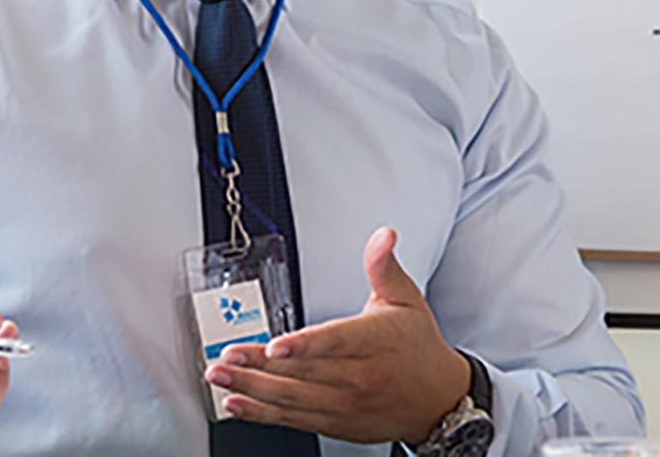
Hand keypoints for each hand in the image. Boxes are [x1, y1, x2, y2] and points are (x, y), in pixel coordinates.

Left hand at [204, 227, 469, 443]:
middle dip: (259, 366)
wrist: (439, 400)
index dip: (303, 346)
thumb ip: (384, 266)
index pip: (334, 342)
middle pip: (302, 372)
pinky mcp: (336, 423)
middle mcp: (357, 377)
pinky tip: (237, 404)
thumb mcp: (406, 299)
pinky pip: (294, 420)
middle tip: (225, 356)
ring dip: (252, 389)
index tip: (275, 346)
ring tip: (220, 377)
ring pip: (292, 398)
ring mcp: (345, 404)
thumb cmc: (417, 346)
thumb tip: (383, 235)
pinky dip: (263, 414)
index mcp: (374, 342)